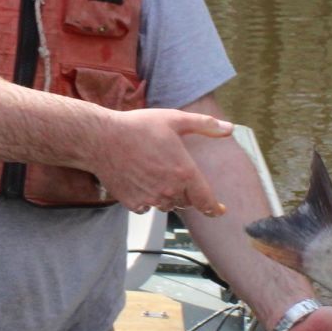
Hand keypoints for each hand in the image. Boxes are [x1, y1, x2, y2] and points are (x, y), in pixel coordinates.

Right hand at [90, 108, 232, 215]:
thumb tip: (230, 128)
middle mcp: (169, 190)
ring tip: (156, 173)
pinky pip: (147, 207)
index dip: (214, 208)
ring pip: (167, 206)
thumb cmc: (138, 127)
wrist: (101, 139)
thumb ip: (205, 125)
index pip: (206, 200)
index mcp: (184, 173)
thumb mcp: (175, 120)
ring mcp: (150, 199)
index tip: (219, 211)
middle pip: (186, 202)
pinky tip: (141, 180)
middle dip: (186, 193)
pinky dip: (148, 198)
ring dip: (168, 196)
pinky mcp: (132, 203)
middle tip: (175, 173)